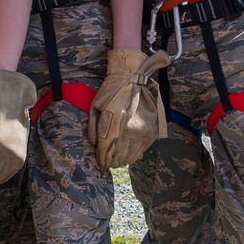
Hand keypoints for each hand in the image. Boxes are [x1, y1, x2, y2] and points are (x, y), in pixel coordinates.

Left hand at [87, 49, 168, 168]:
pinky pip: (141, 151)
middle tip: (108, 163)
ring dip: (122, 161)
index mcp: (112, 126)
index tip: (100, 164)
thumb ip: (92, 128)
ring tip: (117, 162)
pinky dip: (134, 156)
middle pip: (117, 157)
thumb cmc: (112, 92)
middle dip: (111, 162)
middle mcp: (128, 133)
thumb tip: (94, 144)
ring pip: (130, 156)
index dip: (102, 160)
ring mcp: (141, 133)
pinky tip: (128, 157)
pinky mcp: (151, 132)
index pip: (105, 152)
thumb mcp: (95, 106)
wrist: (135, 79)